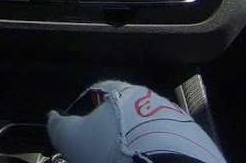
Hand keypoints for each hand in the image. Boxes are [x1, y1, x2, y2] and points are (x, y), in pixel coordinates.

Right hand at [46, 80, 224, 162]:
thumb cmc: (110, 147)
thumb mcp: (71, 137)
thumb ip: (58, 124)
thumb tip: (53, 117)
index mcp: (118, 90)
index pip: (96, 95)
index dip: (84, 115)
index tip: (81, 137)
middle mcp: (148, 97)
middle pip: (123, 113)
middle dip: (112, 130)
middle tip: (102, 153)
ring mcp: (173, 118)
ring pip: (147, 129)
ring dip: (137, 142)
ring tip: (127, 159)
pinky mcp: (192, 140)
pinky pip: (167, 144)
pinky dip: (157, 152)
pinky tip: (148, 161)